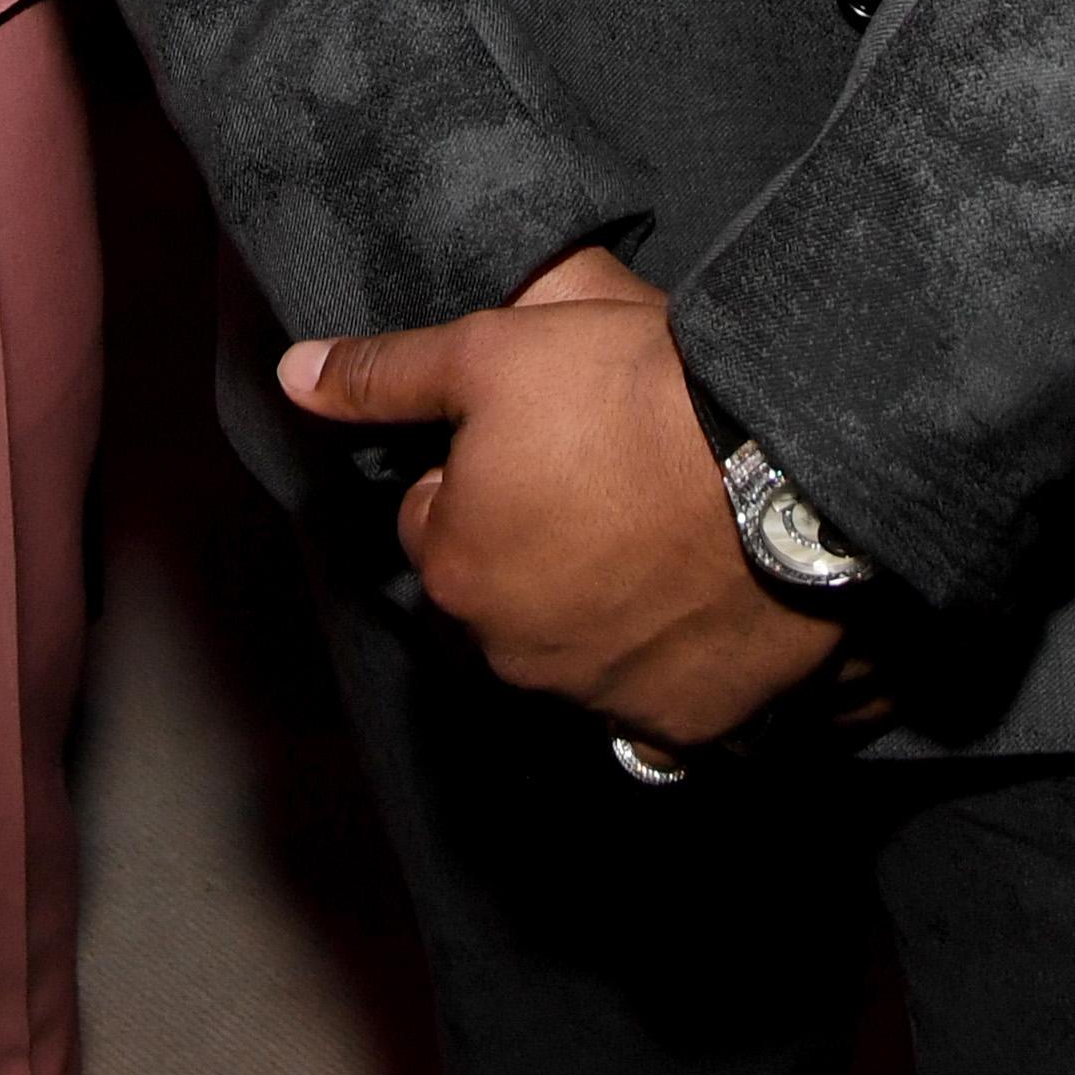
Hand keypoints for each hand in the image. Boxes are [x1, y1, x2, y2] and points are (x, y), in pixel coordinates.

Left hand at [280, 253, 879, 749]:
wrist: (779, 459)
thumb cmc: (628, 395)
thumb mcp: (490, 349)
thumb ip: (386, 374)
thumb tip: (294, 376)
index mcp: (453, 563)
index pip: (436, 516)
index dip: (482, 466)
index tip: (544, 434)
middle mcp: (509, 652)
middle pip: (502, 588)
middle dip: (536, 540)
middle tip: (607, 472)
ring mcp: (598, 698)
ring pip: (574, 643)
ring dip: (599, 600)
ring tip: (662, 525)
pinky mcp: (681, 724)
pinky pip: (654, 702)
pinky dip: (667, 660)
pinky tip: (698, 601)